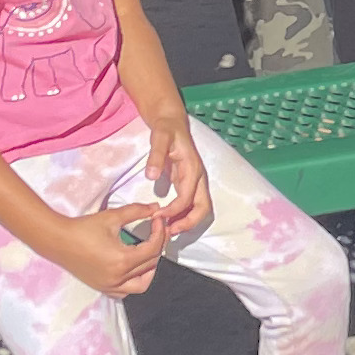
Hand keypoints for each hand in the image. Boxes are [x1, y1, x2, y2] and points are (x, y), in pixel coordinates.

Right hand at [48, 202, 170, 297]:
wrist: (58, 240)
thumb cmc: (82, 228)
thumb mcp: (112, 217)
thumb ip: (136, 211)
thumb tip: (155, 208)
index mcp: (123, 260)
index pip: (153, 249)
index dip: (160, 233)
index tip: (159, 220)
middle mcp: (118, 278)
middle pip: (150, 265)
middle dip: (158, 246)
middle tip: (157, 232)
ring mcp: (110, 285)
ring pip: (141, 285)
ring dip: (150, 270)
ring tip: (149, 253)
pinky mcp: (102, 287)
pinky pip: (125, 292)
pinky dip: (134, 283)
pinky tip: (133, 269)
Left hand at [141, 119, 213, 247]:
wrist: (172, 122)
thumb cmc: (166, 129)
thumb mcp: (160, 137)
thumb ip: (156, 155)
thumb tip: (151, 176)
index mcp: (193, 169)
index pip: (187, 198)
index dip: (173, 211)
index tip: (157, 216)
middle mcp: (198, 177)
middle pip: (203, 208)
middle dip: (189, 223)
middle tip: (169, 232)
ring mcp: (196, 181)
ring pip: (200, 208)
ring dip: (187, 222)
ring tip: (168, 230)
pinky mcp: (189, 183)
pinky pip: (192, 204)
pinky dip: (184, 216)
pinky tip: (169, 220)